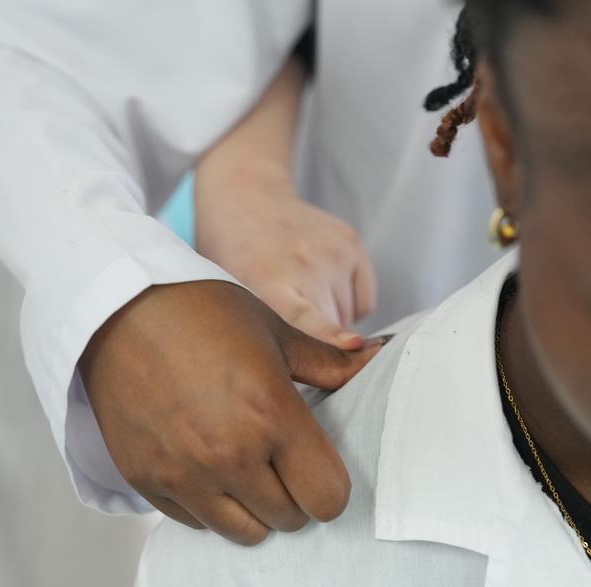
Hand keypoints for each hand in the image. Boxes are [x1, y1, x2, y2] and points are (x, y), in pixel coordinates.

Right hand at [79, 280, 382, 544]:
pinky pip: (196, 522)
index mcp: (270, 413)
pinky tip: (207, 464)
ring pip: (245, 533)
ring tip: (246, 467)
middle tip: (282, 460)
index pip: (327, 496)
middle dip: (295, 495)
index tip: (319, 465)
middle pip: (290, 519)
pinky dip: (210, 504)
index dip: (331, 485)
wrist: (117, 307)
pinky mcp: (147, 480)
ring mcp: (183, 472)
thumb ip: (329, 361)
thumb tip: (375, 357)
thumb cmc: (202, 311)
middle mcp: (228, 453)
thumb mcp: (274, 329)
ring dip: (255, 509)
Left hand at [195, 164, 377, 350]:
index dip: (331, 336)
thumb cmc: (229, 260)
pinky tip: (318, 282)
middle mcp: (304, 263)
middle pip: (335, 332)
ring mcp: (332, 251)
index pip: (304, 316)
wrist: (244, 195)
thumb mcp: (228, 301)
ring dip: (331, 321)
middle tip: (286, 332)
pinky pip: (362, 300)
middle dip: (319, 347)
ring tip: (297, 292)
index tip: (354, 345)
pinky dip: (346, 301)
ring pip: (348, 318)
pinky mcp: (351, 243)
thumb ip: (259, 338)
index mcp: (266, 281)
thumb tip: (286, 386)